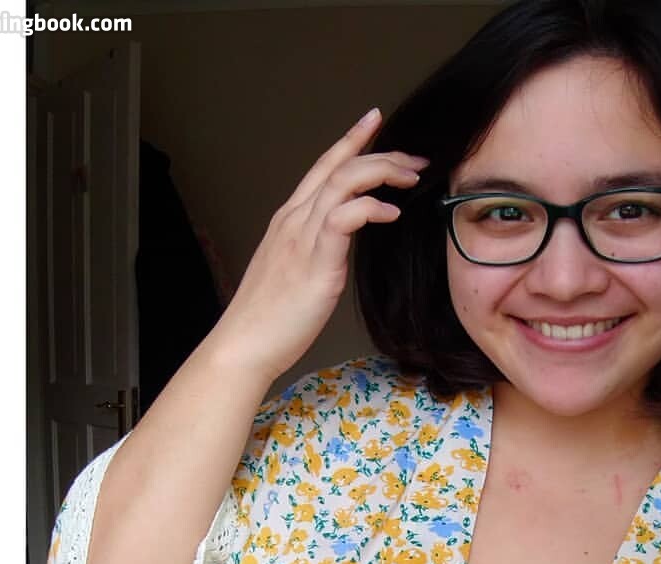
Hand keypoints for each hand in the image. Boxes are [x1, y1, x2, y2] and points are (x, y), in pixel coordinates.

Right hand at [204, 108, 427, 380]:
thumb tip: (338, 245)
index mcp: (289, 220)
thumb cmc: (270, 318)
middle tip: (414, 160)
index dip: (350, 141)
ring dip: (382, 173)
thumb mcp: (294, 272)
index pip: (322, 167)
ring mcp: (302, 238)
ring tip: (411, 179)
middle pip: (338, 167)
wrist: (245, 344)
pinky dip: (370, 208)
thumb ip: (315, 249)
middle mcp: (294, 220)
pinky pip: (344, 219)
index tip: (374, 121)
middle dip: (380, 154)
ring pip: (343, 183)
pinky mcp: (315, 261)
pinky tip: (391, 213)